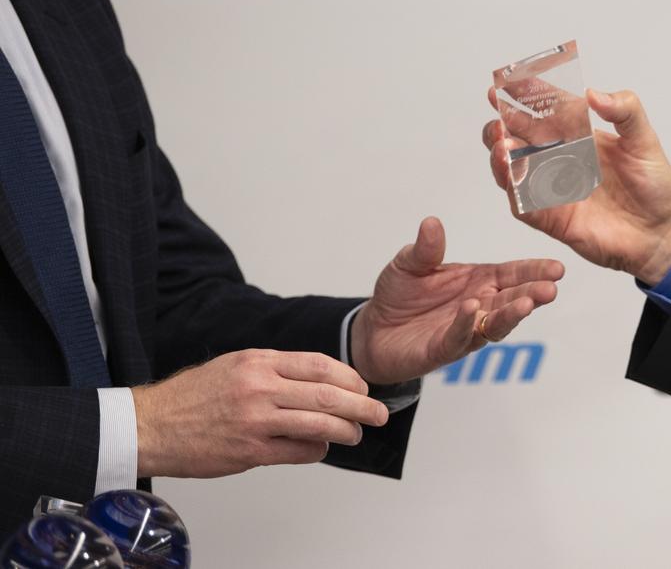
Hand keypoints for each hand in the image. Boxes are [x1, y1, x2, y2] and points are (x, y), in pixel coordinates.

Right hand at [132, 350, 389, 478]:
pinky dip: (317, 449)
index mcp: (258, 361)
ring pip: (319, 424)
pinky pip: (299, 451)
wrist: (150, 425)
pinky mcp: (250, 451)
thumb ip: (274, 372)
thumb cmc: (191, 397)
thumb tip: (318, 384)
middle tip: (378, 413)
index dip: (349, 378)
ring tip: (356, 434)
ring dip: (346, 430)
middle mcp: (260, 387)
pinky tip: (321, 447)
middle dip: (361, 405)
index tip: (362, 387)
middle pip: (328, 394)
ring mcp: (256, 420)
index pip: (320, 365)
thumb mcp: (234, 366)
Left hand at [350, 217, 563, 384]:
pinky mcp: (443, 349)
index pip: (513, 274)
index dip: (535, 271)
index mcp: (479, 281)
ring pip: (495, 324)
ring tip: (526, 303)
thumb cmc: (400, 295)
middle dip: (533, 294)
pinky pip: (459, 337)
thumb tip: (432, 223)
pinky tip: (474, 309)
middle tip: (551, 289)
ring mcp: (465, 330)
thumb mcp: (410, 263)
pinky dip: (467, 324)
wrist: (375, 330)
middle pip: (513, 300)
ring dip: (511, 315)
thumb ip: (425, 248)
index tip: (557, 267)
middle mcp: (479, 306)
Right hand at [482, 87, 670, 284]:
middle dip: (500, 127)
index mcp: (577, 137)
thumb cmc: (655, 188)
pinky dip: (513, 191)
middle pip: (516, 140)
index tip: (505, 84)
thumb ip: (625, 110)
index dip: (522, 97)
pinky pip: (523, 205)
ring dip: (500, 157)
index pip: (542, 112)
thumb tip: (594, 93)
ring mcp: (553, 190)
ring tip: (501, 145)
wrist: (661, 232)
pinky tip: (511, 176)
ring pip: (512, 171)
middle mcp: (559, 161)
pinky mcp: (553, 218)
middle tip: (499, 119)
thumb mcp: (644, 139)